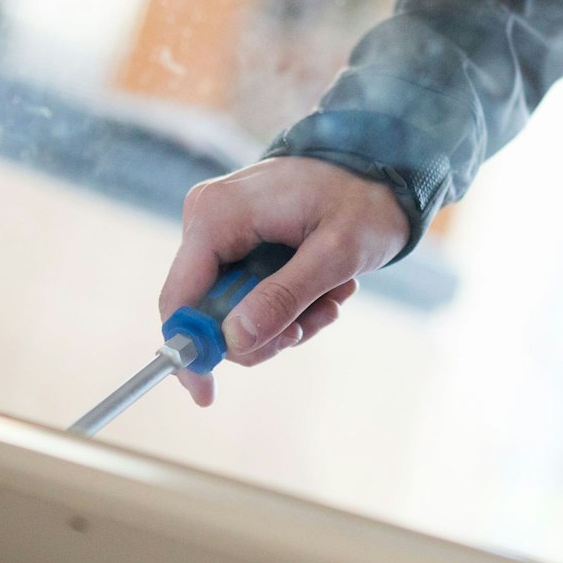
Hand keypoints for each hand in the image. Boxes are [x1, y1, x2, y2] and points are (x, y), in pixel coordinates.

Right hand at [158, 156, 409, 405]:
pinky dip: (290, 304)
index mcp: (217, 215)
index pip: (179, 299)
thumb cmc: (364, 200)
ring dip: (288, 318)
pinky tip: (327, 288)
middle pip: (208, 314)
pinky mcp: (238, 243)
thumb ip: (284, 296)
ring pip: (235, 311)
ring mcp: (222, 232)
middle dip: (264, 331)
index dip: (189, 352)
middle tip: (313, 323)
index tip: (206, 395)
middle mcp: (208, 221)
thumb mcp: (335, 254)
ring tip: (333, 296)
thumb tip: (235, 341)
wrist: (383, 167)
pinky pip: (250, 295)